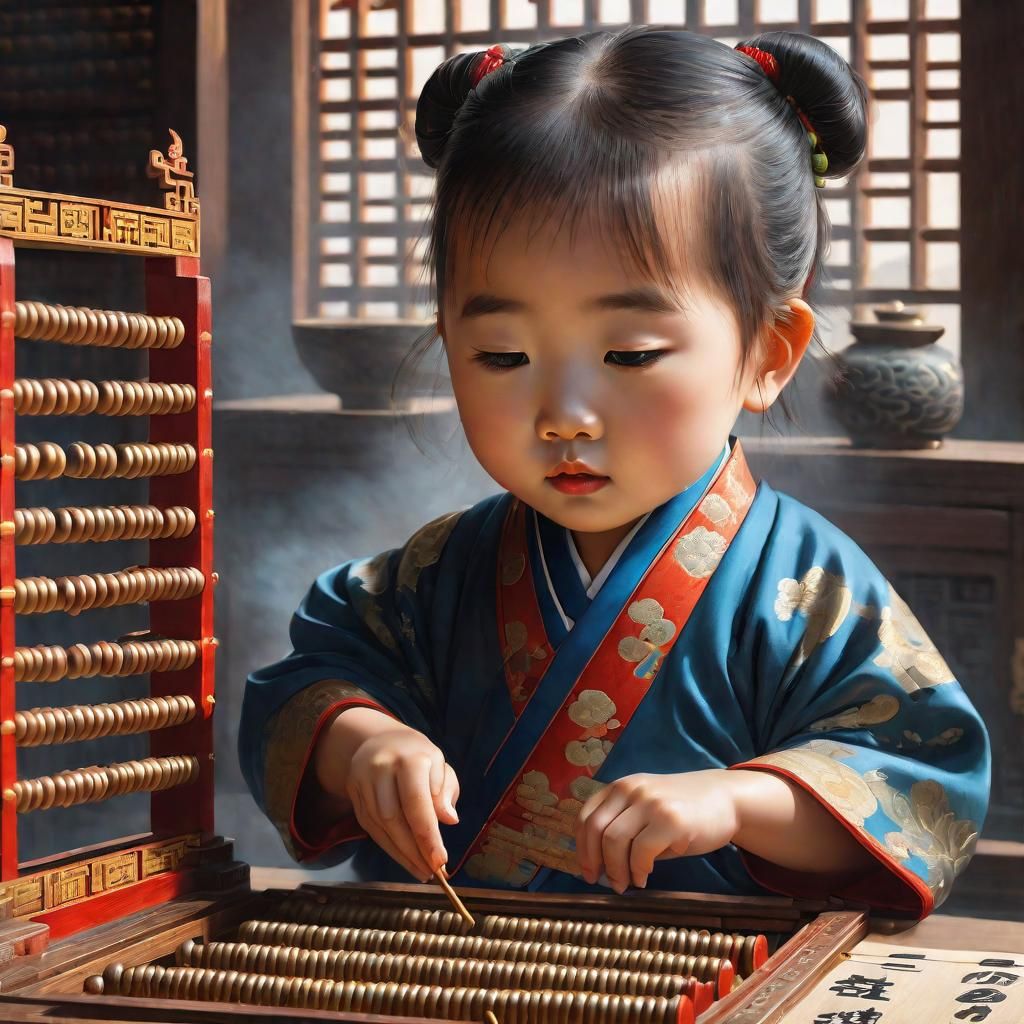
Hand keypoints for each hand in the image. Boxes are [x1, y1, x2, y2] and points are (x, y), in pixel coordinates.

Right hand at [315, 708, 459, 881]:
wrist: (380, 741)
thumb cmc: (418, 756)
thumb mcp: (439, 765)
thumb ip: (446, 791)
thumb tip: (449, 819)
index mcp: (409, 758)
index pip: (416, 801)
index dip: (427, 834)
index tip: (440, 860)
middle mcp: (382, 768)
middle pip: (395, 817)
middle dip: (414, 850)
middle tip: (432, 872)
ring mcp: (363, 781)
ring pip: (379, 826)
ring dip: (401, 853)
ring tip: (421, 870)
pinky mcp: (353, 794)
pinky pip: (370, 827)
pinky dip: (388, 847)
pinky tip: (404, 859)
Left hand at [575, 770, 740, 892]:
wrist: (726, 799)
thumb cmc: (683, 810)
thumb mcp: (645, 810)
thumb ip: (624, 828)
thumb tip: (600, 864)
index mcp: (621, 787)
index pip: (586, 816)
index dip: (582, 847)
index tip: (587, 871)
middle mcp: (631, 789)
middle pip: (596, 829)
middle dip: (595, 862)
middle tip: (604, 883)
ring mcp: (650, 802)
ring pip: (614, 840)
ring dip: (616, 869)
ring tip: (626, 884)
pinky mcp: (670, 819)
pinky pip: (641, 850)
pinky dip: (638, 870)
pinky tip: (644, 877)